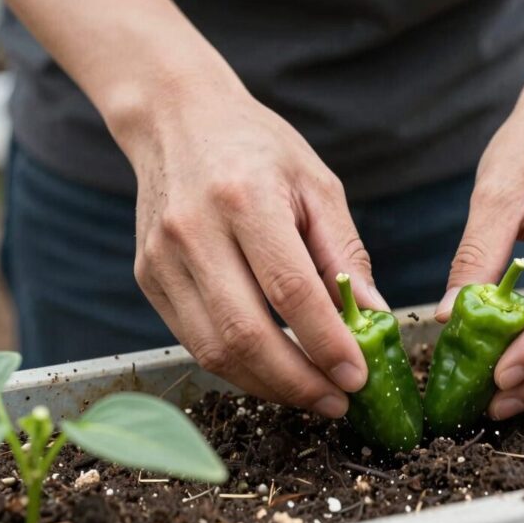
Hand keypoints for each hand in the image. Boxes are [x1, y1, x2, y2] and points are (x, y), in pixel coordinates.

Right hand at [119, 60, 384, 417]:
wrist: (179, 121)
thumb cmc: (258, 147)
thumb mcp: (316, 183)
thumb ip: (344, 251)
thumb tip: (375, 315)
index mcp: (245, 198)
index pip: (290, 291)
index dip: (327, 343)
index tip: (357, 377)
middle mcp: (194, 231)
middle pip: (245, 333)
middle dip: (297, 381)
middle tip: (337, 401)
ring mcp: (161, 258)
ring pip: (214, 349)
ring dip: (267, 385)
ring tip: (310, 394)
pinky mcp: (148, 277)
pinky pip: (193, 340)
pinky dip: (237, 366)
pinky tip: (271, 369)